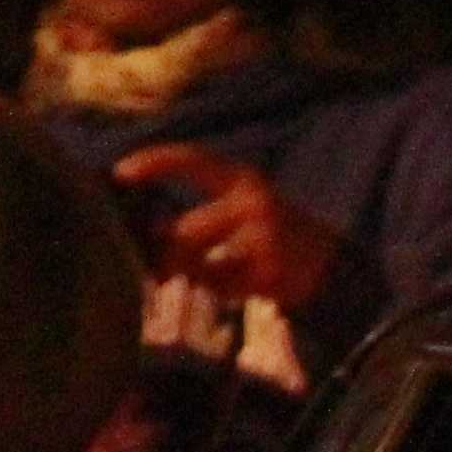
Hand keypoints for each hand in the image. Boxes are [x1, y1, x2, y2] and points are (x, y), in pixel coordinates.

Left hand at [111, 143, 340, 313]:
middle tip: (159, 269)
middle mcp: (254, 203)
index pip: (192, 160)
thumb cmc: (272, 235)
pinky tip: (239, 287)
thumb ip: (200, 215)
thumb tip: (149, 234)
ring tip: (212, 277)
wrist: (331, 265)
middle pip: (187, 232)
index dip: (155, 163)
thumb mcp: (240, 210)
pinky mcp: (272, 274)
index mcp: (241, 179)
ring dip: (197, 275)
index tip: (120, 173)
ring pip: (203, 264)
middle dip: (168, 255)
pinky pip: (226, 287)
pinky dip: (222, 290)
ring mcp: (265, 239)